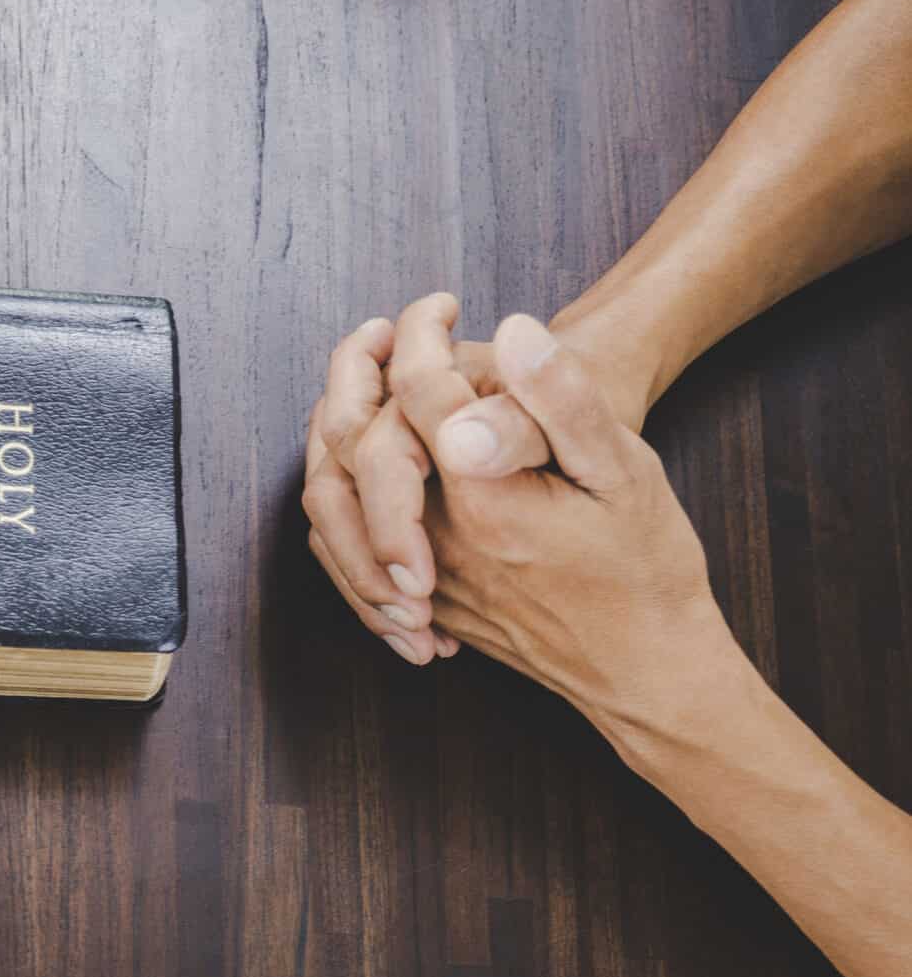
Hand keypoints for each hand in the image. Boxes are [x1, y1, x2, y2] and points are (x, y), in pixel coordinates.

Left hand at [304, 293, 653, 663]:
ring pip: (330, 495)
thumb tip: (515, 331)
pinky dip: (336, 495)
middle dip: (356, 370)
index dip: (422, 332)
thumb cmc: (645, 569)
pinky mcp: (418, 604)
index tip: (443, 306)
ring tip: (366, 384)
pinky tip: (363, 464)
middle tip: (385, 330)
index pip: (419, 389)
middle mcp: (436, 541)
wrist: (645, 669)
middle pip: (352, 438)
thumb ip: (563, 401)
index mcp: (484, 498)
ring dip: (334, 429)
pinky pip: (340, 548)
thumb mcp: (624, 472)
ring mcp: (419, 578)